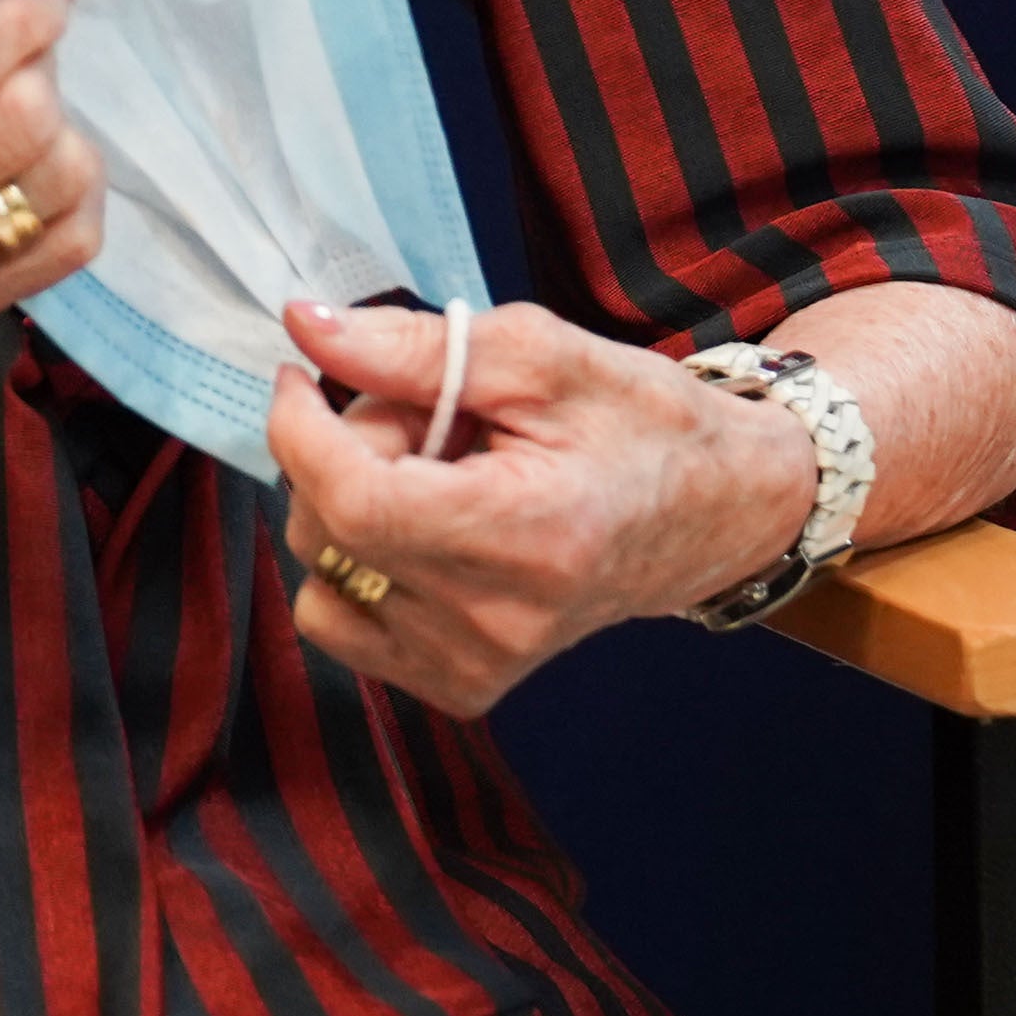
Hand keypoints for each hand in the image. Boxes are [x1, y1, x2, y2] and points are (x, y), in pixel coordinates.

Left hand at [263, 300, 818, 718]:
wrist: (714, 511)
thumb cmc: (641, 423)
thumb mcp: (539, 353)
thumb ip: (413, 346)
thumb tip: (305, 327)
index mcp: (527, 533)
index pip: (354, 501)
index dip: (301, 429)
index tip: (302, 375)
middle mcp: (498, 621)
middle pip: (330, 532)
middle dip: (345, 452)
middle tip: (422, 416)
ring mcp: (480, 667)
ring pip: (323, 582)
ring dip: (350, 510)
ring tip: (435, 474)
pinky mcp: (465, 689)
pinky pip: (345, 627)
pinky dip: (359, 566)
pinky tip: (426, 528)